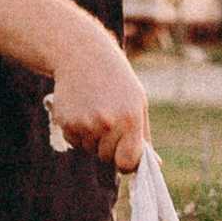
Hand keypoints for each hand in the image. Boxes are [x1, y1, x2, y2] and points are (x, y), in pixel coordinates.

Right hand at [46, 19, 151, 171]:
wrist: (82, 55)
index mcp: (130, 119)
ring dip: (92, 137)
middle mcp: (107, 123)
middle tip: (108, 119)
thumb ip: (144, 136)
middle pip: (107, 158)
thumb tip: (156, 165)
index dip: (126, 162)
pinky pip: (74, 141)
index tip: (125, 154)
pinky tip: (81, 109)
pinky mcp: (66, 122)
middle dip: (108, 146)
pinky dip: (77, 131)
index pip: (128, 162)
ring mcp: (84, 123)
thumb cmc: (116, 81)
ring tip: (94, 110)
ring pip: (89, 149)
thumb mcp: (138, 103)